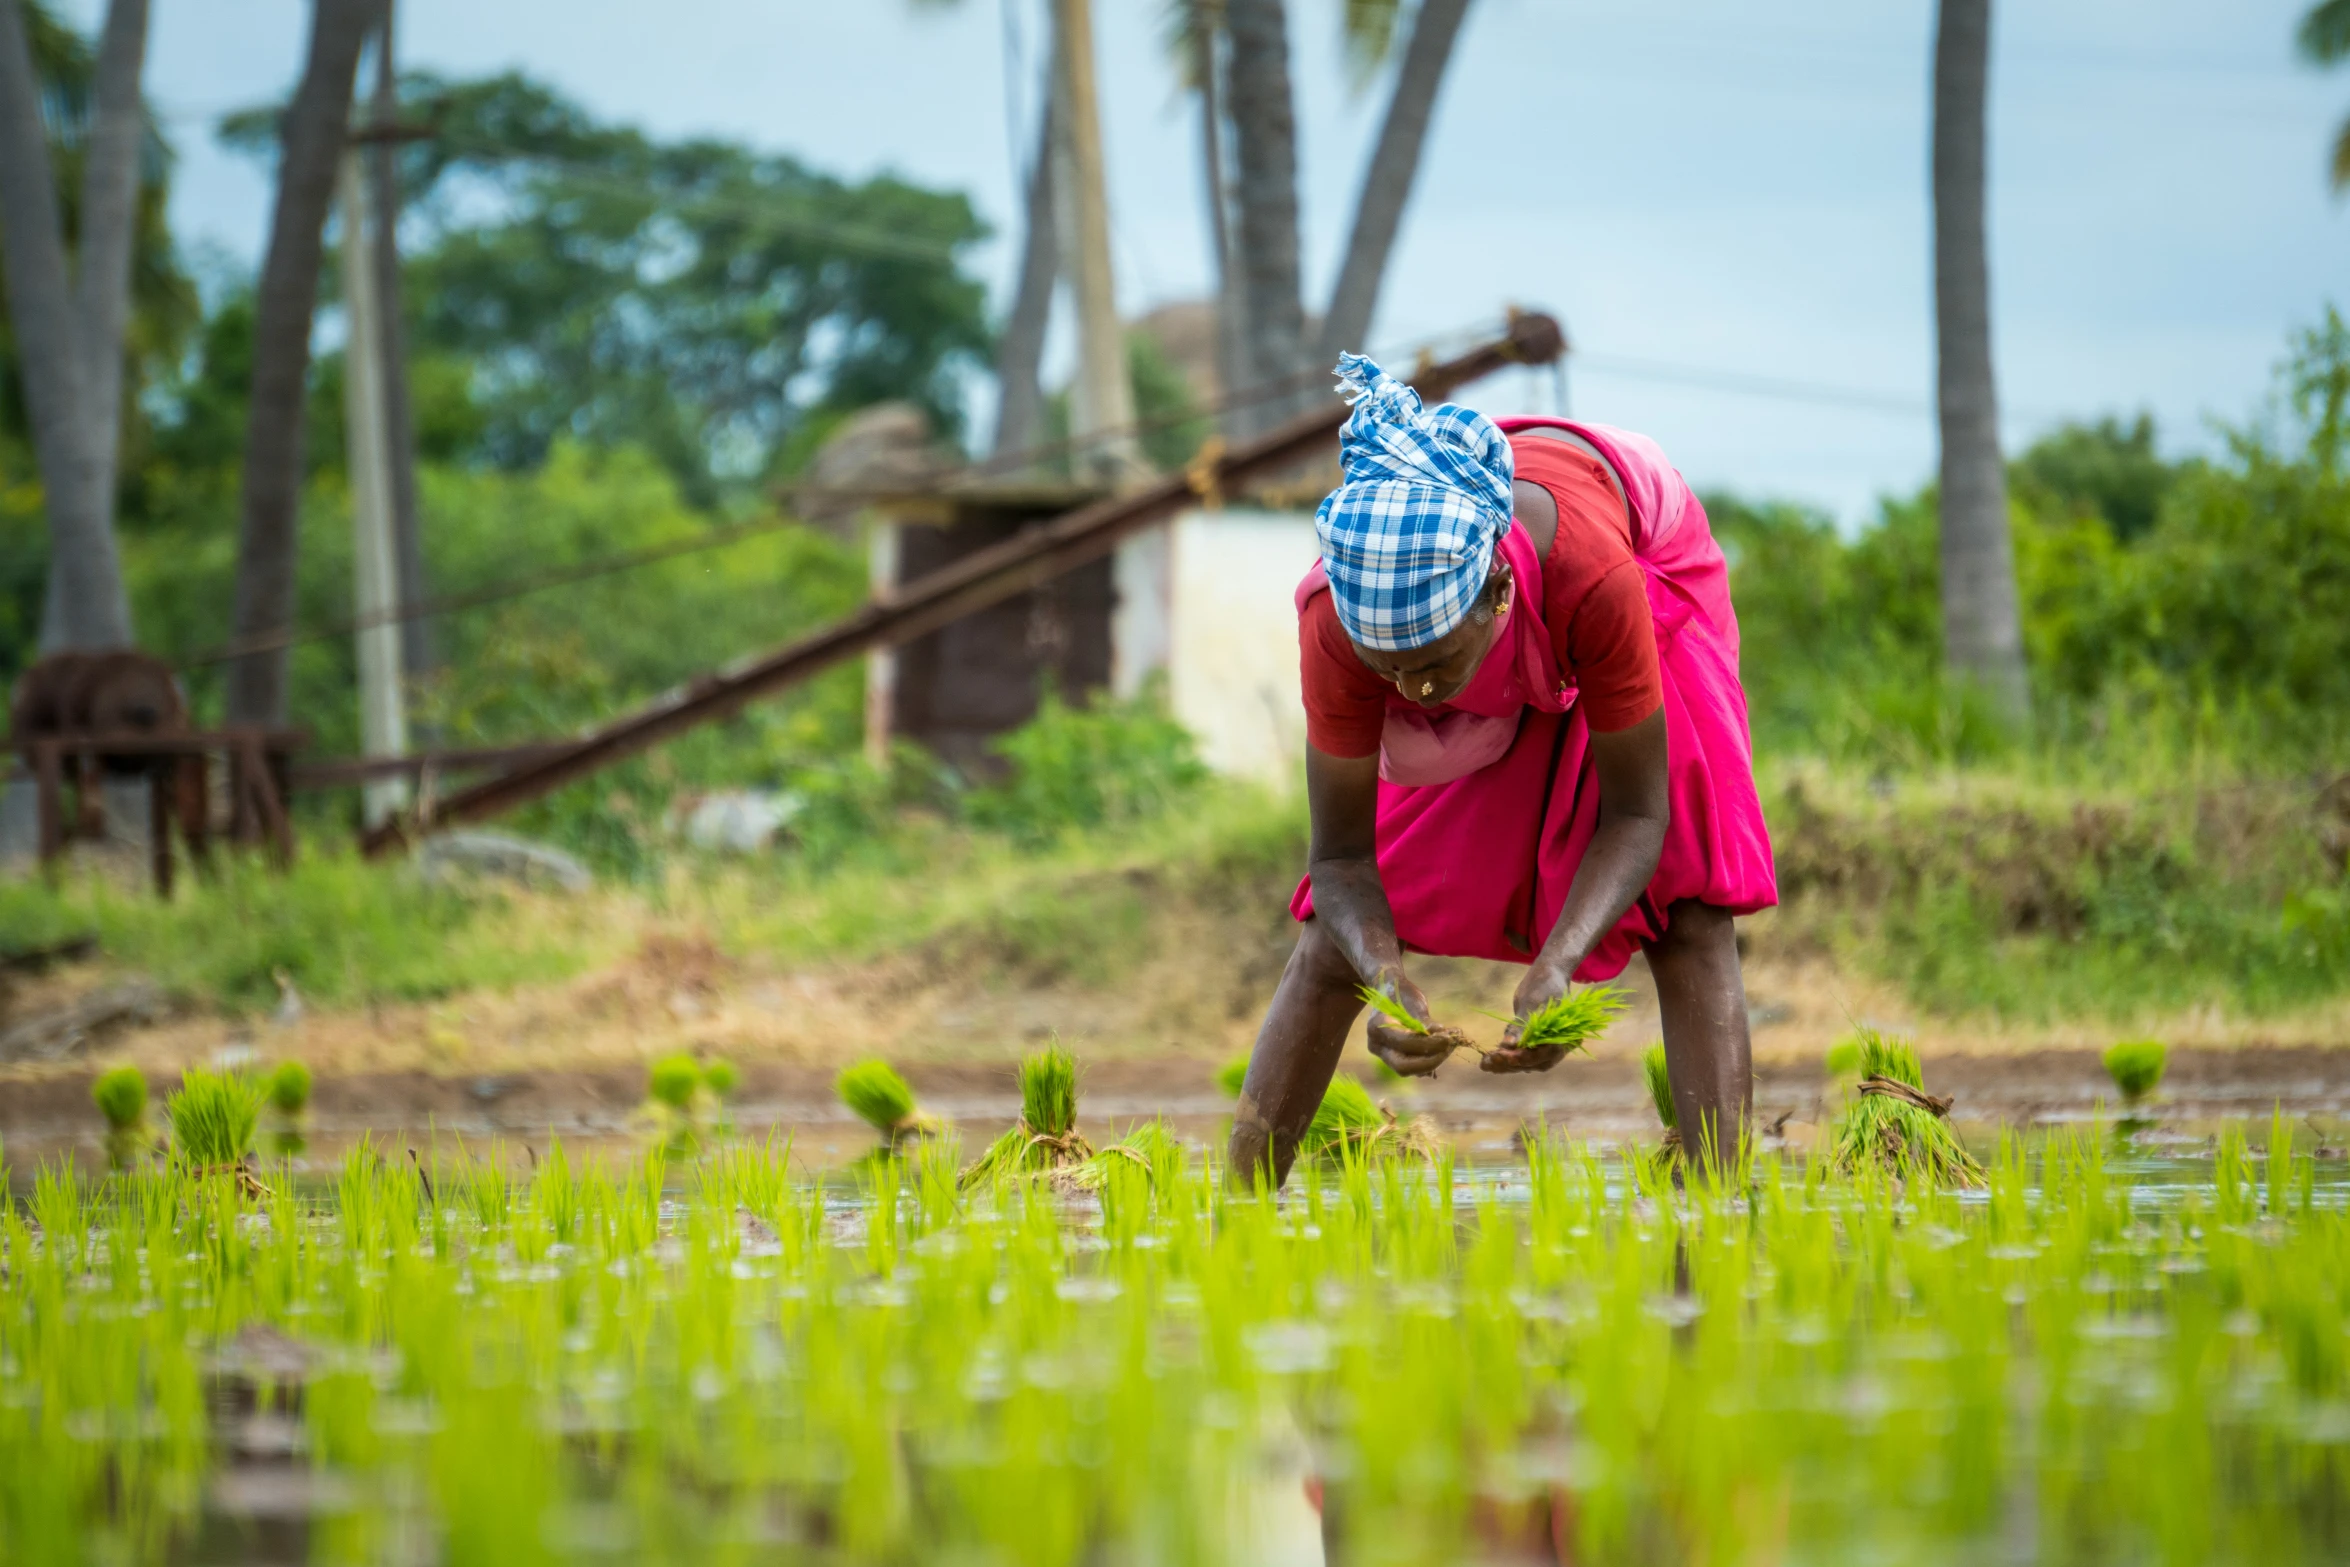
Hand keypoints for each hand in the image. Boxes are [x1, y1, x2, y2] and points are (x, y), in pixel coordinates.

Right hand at [1363, 969, 1462, 1077]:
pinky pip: (1413, 1067)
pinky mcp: (1394, 1058)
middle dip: (1430, 1061)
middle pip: (1403, 1066)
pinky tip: (1444, 1048)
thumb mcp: (1414, 1002)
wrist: (1388, 995)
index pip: (1405, 1043)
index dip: (1429, 1044)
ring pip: (1409, 1069)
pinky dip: (1429, 1060)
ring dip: (1433, 1060)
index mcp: (1377, 1027)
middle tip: (1450, 1047)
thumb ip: (1425, 1022)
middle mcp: (1377, 1045)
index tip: (1449, 1038)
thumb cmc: (1402, 995)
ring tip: (1452, 1043)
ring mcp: (1384, 1054)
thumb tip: (1441, 1035)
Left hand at [1482, 958, 1575, 1074]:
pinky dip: (1505, 1059)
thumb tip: (1508, 1045)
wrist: (1545, 977)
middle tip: (1488, 1063)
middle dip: (1510, 1064)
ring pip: (1525, 1062)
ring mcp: (1545, 1047)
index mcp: (1566, 1037)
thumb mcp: (1533, 1002)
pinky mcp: (1533, 1045)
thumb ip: (1522, 1025)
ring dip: (1504, 1065)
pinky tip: (1488, 1061)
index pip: (1545, 1055)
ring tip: (1484, 1064)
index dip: (1524, 1058)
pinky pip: (1519, 1055)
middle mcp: (1557, 1047)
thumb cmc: (1544, 986)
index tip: (1504, 1057)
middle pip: (1533, 1063)